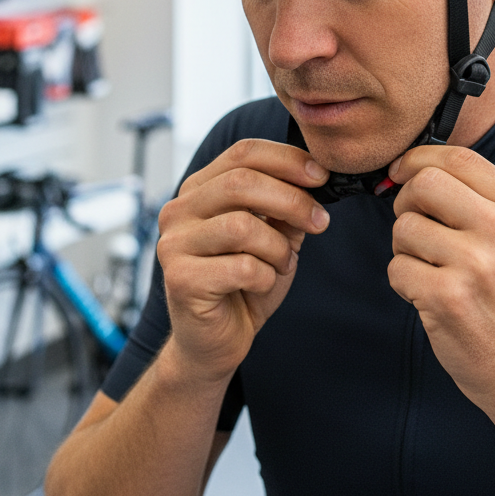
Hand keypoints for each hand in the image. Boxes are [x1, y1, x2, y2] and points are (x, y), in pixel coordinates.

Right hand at [156, 139, 330, 383]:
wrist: (214, 342)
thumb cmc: (243, 284)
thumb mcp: (272, 236)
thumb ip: (285, 206)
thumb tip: (315, 177)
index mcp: (198, 189)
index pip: (243, 153)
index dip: (286, 159)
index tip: (321, 176)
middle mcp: (178, 210)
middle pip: (241, 182)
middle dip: (291, 200)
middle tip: (319, 222)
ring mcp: (173, 244)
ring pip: (243, 225)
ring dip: (278, 247)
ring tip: (282, 264)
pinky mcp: (180, 279)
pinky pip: (241, 267)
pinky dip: (265, 276)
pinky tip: (261, 285)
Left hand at [387, 145, 494, 417]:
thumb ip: (477, 199)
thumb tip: (412, 167)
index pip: (460, 158)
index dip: (420, 158)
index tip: (401, 170)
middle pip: (425, 184)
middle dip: (406, 202)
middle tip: (416, 229)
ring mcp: (476, 265)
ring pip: (404, 227)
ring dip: (405, 249)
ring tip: (432, 270)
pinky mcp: (448, 298)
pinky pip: (397, 267)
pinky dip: (403, 281)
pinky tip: (430, 296)